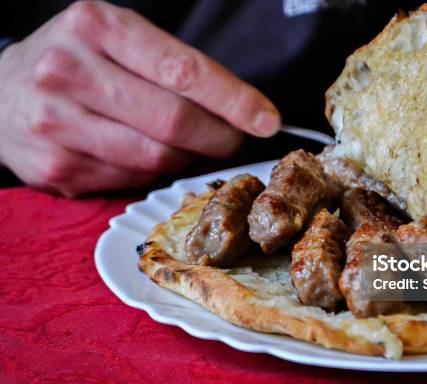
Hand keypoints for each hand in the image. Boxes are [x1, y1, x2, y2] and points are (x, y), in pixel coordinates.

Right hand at [0, 1, 280, 195]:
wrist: (1, 92)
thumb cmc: (77, 61)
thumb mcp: (118, 39)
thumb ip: (173, 67)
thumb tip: (240, 111)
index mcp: (98, 26)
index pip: (184, 70)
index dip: (234, 100)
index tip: (267, 119)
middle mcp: (69, 70)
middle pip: (174, 121)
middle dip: (218, 136)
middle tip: (232, 139)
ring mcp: (57, 122)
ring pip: (156, 156)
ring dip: (186, 156)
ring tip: (184, 143)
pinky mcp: (55, 167)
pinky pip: (131, 179)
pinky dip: (152, 171)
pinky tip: (143, 154)